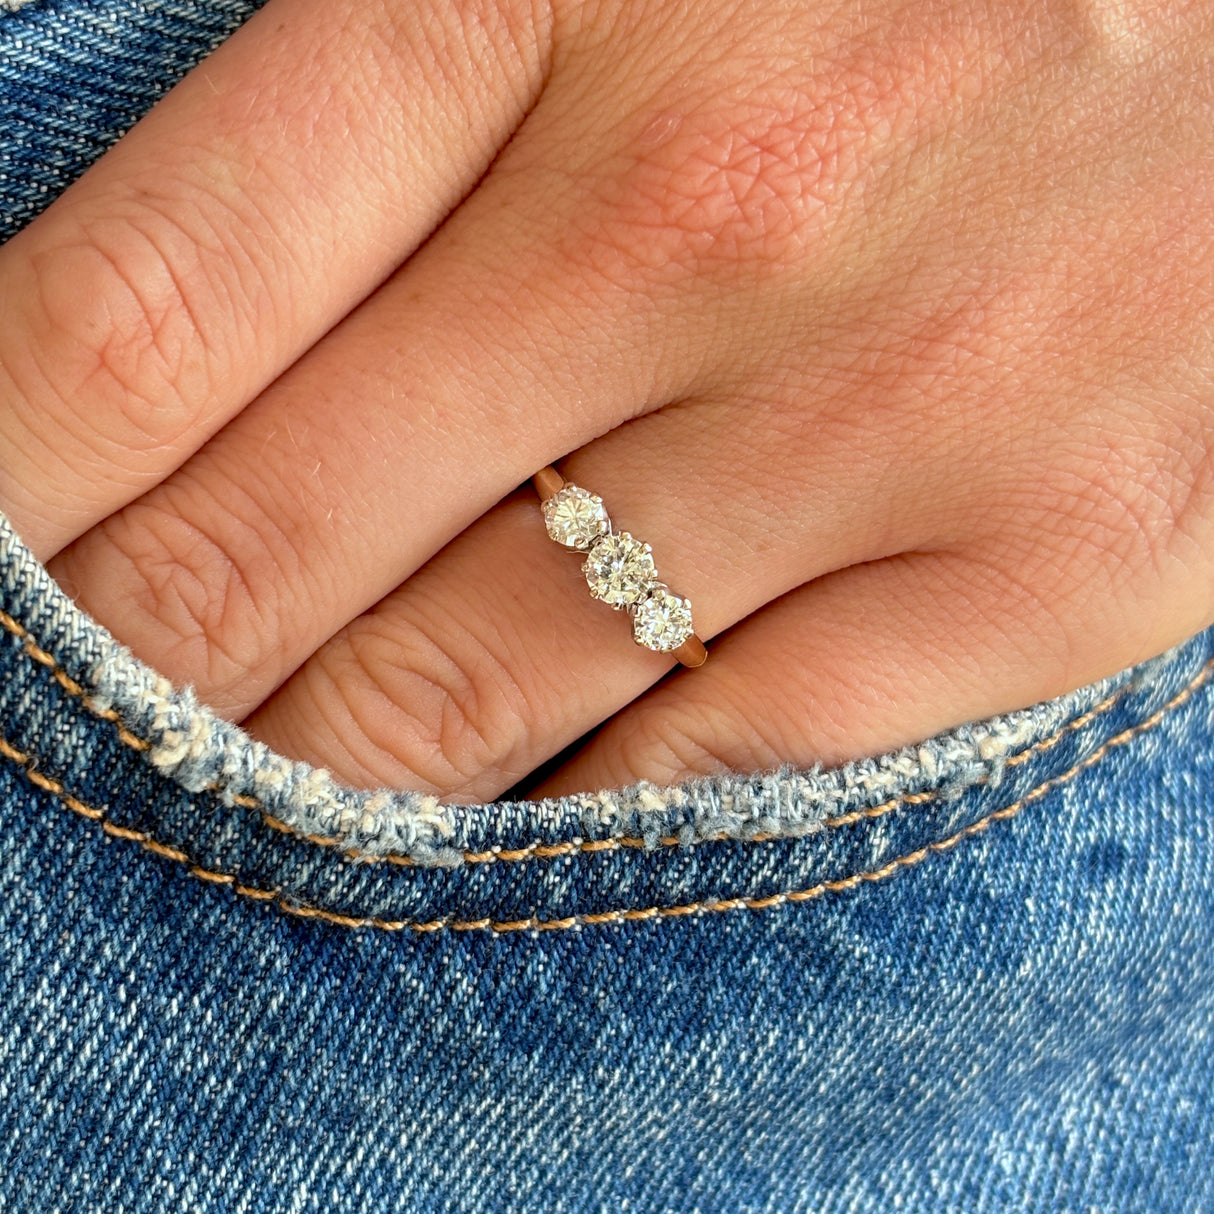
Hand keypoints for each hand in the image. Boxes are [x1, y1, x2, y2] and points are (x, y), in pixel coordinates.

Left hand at [2, 0, 1211, 801]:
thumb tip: (164, 362)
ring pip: (473, 692)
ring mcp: (895, 414)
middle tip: (74, 716)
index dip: (3, 481)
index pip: (155, 305)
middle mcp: (718, 212)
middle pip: (277, 541)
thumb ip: (404, 132)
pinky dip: (562, 809)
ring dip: (313, 766)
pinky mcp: (1047, 566)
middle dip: (132, 667)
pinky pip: (708, 759)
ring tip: (243, 778)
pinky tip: (492, 806)